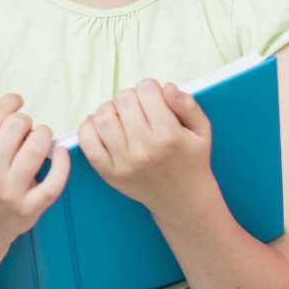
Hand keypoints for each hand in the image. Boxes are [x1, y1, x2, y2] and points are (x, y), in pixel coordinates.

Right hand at [0, 94, 70, 251]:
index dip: (9, 103)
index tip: (15, 102)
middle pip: (18, 127)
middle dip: (24, 120)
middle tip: (22, 127)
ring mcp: (12, 193)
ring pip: (38, 148)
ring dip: (43, 135)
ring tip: (38, 138)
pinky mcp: (32, 208)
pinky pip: (55, 182)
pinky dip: (62, 163)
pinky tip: (59, 152)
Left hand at [78, 80, 213, 217]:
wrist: (182, 201)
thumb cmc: (191, 161)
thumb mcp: (202, 131)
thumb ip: (188, 105)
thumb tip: (166, 87)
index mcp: (169, 136)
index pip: (147, 90)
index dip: (150, 89)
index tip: (154, 100)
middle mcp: (145, 149)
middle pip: (124, 99)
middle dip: (132, 97)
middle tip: (140, 109)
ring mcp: (124, 163)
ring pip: (103, 117)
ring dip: (110, 109)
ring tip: (122, 116)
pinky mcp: (109, 173)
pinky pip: (87, 143)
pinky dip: (88, 128)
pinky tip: (100, 126)